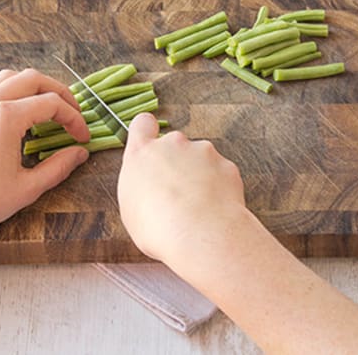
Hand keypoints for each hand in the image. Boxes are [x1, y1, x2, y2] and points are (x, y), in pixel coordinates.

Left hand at [0, 68, 90, 241]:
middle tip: (73, 114)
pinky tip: (22, 117)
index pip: (52, 103)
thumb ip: (58, 167)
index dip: (74, 118)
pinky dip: (15, 93)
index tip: (82, 137)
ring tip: (50, 110)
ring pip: (12, 77)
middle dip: (60, 93)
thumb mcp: (26, 188)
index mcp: (6, 117)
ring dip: (36, 87)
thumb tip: (79, 153)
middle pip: (34, 78)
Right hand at [117, 113, 245, 263]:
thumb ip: (140, 187)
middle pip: (174, 145)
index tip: (151, 145)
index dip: (147, 131)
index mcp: (142, 153)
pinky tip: (213, 209)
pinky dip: (219, 187)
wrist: (200, 234)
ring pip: (200, 159)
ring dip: (199, 175)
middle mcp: (173, 144)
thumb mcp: (131, 209)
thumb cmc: (158, 227)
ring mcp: (203, 151)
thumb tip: (149, 189)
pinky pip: (221, 173)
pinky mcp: (226, 165)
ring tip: (197, 207)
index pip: (142, 123)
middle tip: (176, 193)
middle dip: (177, 162)